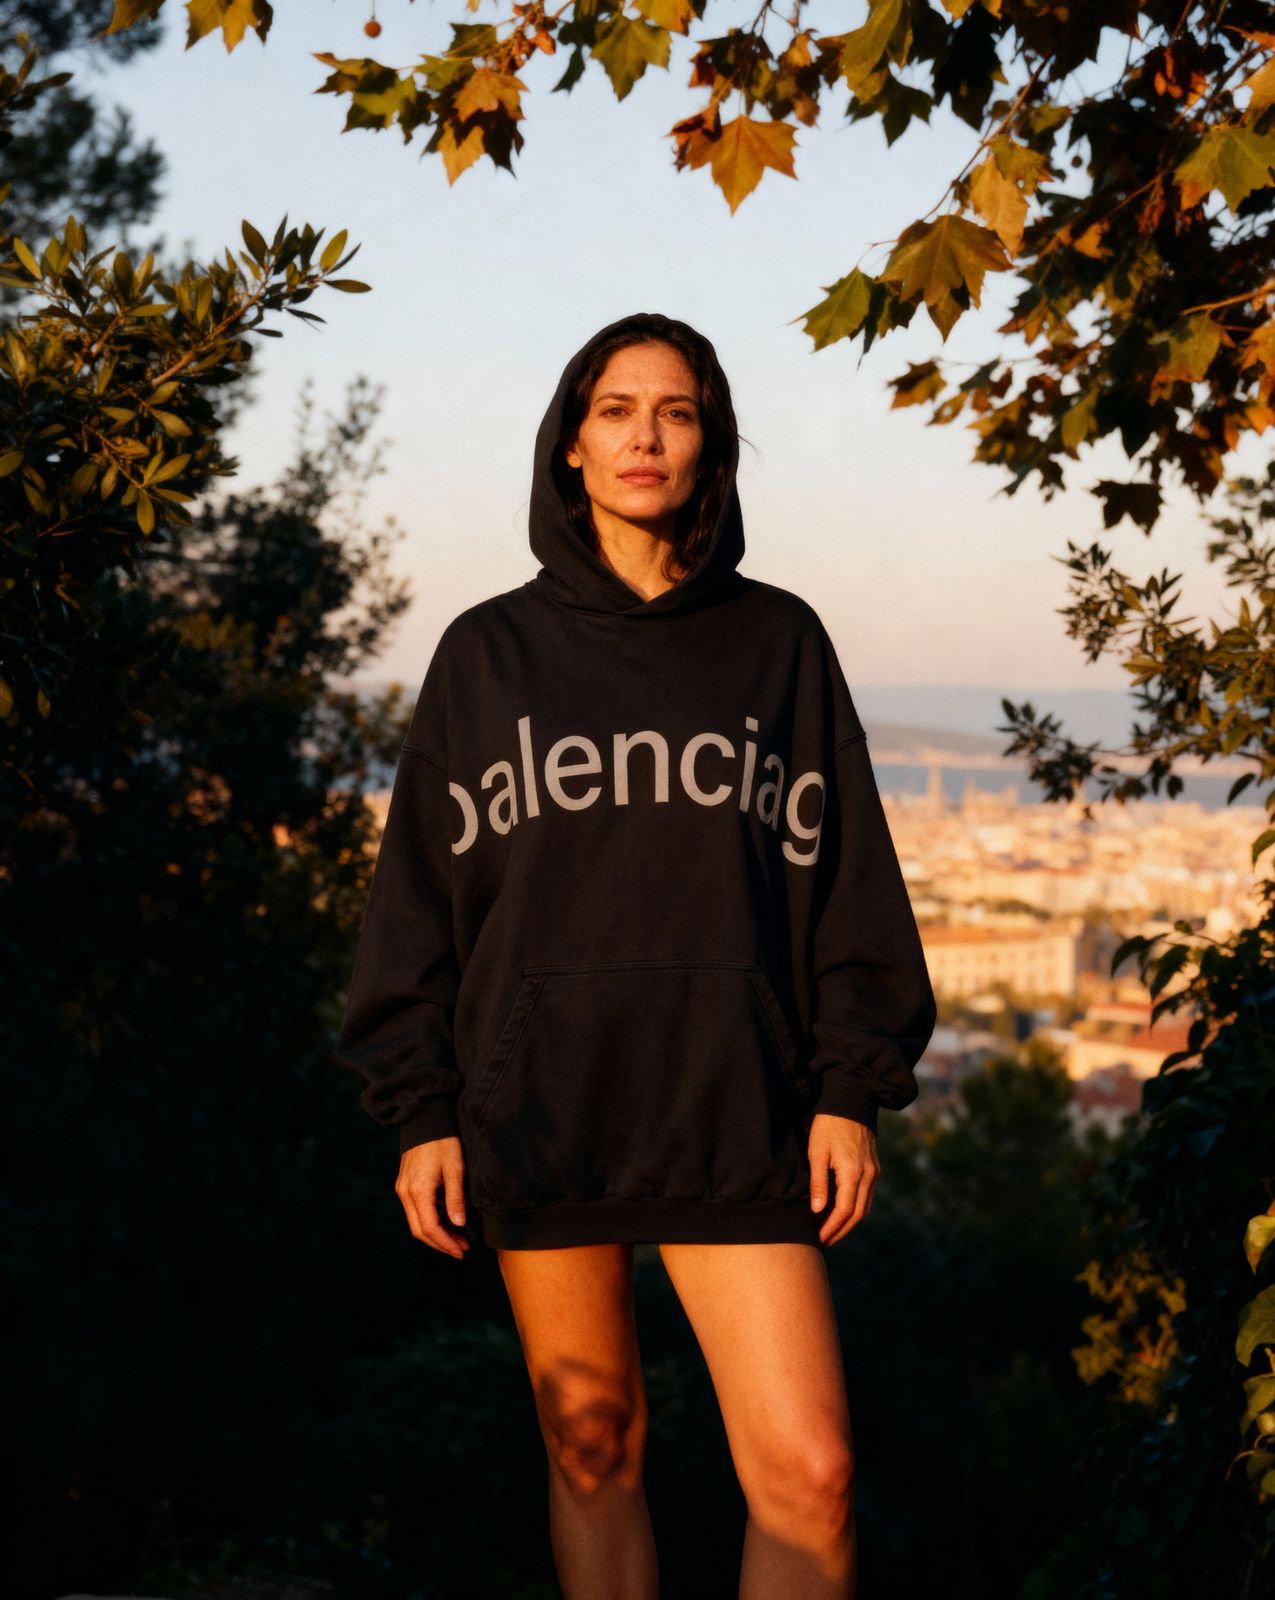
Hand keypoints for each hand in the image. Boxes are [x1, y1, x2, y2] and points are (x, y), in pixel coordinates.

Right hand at [395, 1135, 470, 1258]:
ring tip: (459, 1238)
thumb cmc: (444, 1141)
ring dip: (436, 1233)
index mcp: (418, 1190)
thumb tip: (459, 1225)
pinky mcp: (405, 1184)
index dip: (446, 1243)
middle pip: (420, 1230)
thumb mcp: (455, 1168)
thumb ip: (456, 1198)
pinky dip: (431, 1220)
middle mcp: (405, 1193)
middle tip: (462, 1249)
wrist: (425, 1118)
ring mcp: (403, 1189)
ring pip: (416, 1222)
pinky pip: (415, 1210)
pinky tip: (448, 1221)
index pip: (430, 1228)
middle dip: (441, 1243)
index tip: (462, 1250)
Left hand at [808, 1113, 879, 1247]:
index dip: (832, 1227)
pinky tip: (840, 1212)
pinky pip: (867, 1196)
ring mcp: (874, 1172)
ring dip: (849, 1222)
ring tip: (830, 1231)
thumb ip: (818, 1183)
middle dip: (841, 1231)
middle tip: (824, 1242)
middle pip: (858, 1214)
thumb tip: (817, 1211)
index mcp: (853, 1172)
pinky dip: (855, 1209)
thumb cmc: (828, 1125)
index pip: (844, 1210)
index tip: (819, 1238)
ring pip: (865, 1207)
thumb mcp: (817, 1152)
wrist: (850, 1102)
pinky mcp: (874, 1167)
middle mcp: (868, 1175)